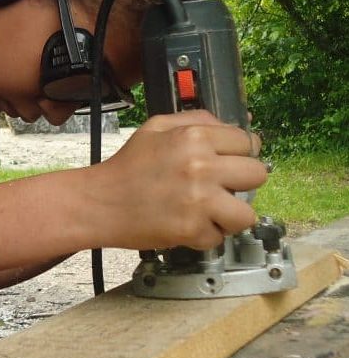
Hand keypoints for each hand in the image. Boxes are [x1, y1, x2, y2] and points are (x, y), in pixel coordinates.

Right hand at [96, 110, 266, 250]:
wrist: (99, 202)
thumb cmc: (127, 166)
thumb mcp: (157, 127)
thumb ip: (197, 120)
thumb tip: (237, 125)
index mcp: (194, 136)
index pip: (247, 142)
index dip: (239, 153)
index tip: (228, 163)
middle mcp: (201, 166)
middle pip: (257, 175)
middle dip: (240, 182)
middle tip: (218, 187)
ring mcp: (199, 200)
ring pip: (247, 214)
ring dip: (230, 215)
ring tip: (208, 211)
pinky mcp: (192, 230)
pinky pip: (219, 237)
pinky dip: (204, 235)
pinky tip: (186, 224)